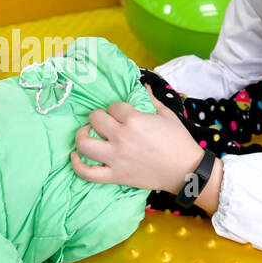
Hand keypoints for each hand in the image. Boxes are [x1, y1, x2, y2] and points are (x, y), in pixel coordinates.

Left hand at [70, 92, 203, 193]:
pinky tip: (76, 156)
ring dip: (82, 136)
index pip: (113, 106)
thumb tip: (143, 86)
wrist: (186, 171)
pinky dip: (77, 165)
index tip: (123, 114)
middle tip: (105, 122)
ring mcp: (116, 158)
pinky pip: (87, 173)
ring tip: (88, 134)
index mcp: (135, 120)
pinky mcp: (115, 176)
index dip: (117, 109)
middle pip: (95, 119)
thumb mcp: (167, 115)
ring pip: (84, 143)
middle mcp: (121, 137)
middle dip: (99, 118)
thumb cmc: (179, 142)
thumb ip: (151, 100)